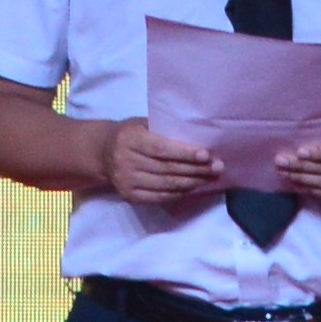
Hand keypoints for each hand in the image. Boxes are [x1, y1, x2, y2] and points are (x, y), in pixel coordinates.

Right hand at [101, 118, 228, 211]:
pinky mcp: (129, 197)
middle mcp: (125, 161)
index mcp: (130, 139)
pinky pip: (160, 197)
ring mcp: (126, 182)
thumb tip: (198, 138)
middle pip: (167, 169)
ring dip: (192, 183)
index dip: (185, 153)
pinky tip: (193, 187)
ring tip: (210, 178)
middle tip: (217, 167)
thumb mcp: (142, 124)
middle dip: (196, 169)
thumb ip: (164, 130)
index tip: (206, 155)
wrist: (103, 153)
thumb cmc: (131, 134)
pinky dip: (179, 193)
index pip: (161, 149)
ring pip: (166, 185)